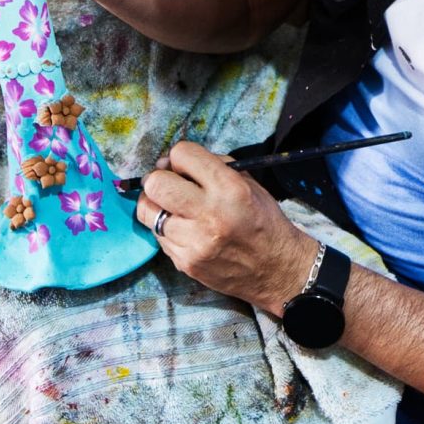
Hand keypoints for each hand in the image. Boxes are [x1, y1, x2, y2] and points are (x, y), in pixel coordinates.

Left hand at [137, 141, 318, 315]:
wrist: (276, 269)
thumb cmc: (261, 219)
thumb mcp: (246, 181)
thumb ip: (210, 165)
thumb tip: (170, 162)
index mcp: (228, 187)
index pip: (181, 154)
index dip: (180, 157)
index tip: (184, 166)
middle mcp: (209, 214)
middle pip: (155, 183)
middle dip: (158, 178)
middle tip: (168, 183)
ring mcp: (194, 242)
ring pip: (147, 211)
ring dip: (156, 204)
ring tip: (172, 206)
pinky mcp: (185, 263)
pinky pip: (158, 236)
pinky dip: (166, 228)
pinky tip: (183, 228)